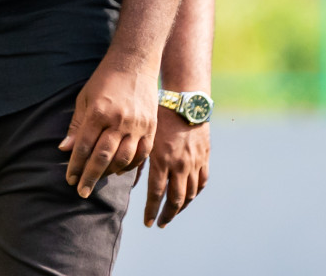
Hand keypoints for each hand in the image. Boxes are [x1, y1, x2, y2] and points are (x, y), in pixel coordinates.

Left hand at [59, 61, 158, 197]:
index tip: (69, 179)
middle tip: (81, 192)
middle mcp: (119, 121)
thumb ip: (76, 125)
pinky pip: (141, 155)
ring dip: (109, 174)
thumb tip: (64, 149)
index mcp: (99, 112)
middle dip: (90, 177)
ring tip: (98, 180)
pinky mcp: (151, 128)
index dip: (75, 165)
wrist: (135, 64)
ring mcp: (137, 126)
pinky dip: (129, 166)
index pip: (84, 146)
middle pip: (102, 157)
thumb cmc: (104, 80)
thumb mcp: (84, 98)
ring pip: (123, 159)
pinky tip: (118, 171)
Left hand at [141, 106, 209, 227]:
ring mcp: (194, 162)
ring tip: (172, 214)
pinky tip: (188, 197)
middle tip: (160, 224)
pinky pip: (202, 182)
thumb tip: (120, 176)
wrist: (185, 100)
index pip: (156, 193)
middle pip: (175, 199)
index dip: (151, 210)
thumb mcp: (142, 134)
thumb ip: (134, 158)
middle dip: (167, 215)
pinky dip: (195, 193)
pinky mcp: (204, 158)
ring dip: (181, 208)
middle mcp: (180, 165)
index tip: (147, 222)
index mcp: (162, 159)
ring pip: (190, 194)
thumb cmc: (158, 113)